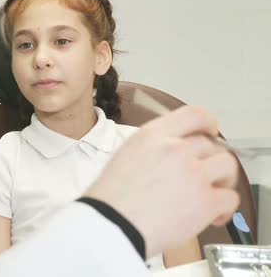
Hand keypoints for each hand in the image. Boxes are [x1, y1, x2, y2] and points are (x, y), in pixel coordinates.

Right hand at [85, 105, 239, 256]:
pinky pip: (231, 198)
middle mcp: (175, 149)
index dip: (208, 122)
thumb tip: (170, 159)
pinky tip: (213, 216)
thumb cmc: (109, 200)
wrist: (111, 226)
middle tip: (207, 175)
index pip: (193, 114)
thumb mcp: (123, 157)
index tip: (210, 130)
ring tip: (213, 194)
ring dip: (223, 181)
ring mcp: (193, 174)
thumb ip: (152, 150)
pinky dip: (225, 209)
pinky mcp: (206, 201)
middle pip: (212, 145)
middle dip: (212, 161)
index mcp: (152, 136)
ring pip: (227, 167)